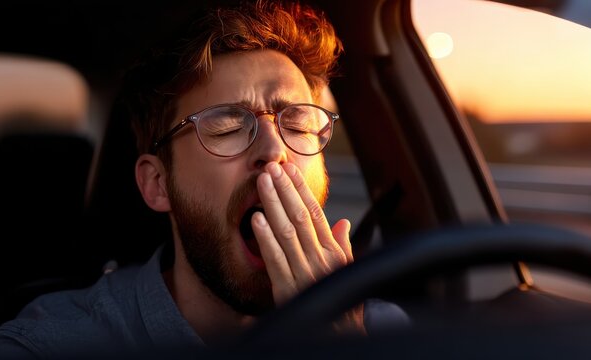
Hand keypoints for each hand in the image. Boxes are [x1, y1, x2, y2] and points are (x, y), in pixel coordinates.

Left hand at [252, 161, 363, 333]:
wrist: (338, 336)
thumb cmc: (341, 302)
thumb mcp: (345, 271)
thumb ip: (341, 245)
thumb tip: (342, 222)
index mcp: (333, 251)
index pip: (316, 213)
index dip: (301, 189)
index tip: (289, 169)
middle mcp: (321, 258)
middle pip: (300, 216)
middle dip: (285, 189)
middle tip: (272, 167)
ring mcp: (305, 273)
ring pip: (287, 232)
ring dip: (273, 204)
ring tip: (262, 183)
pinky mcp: (289, 290)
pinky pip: (276, 260)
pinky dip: (266, 238)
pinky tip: (256, 219)